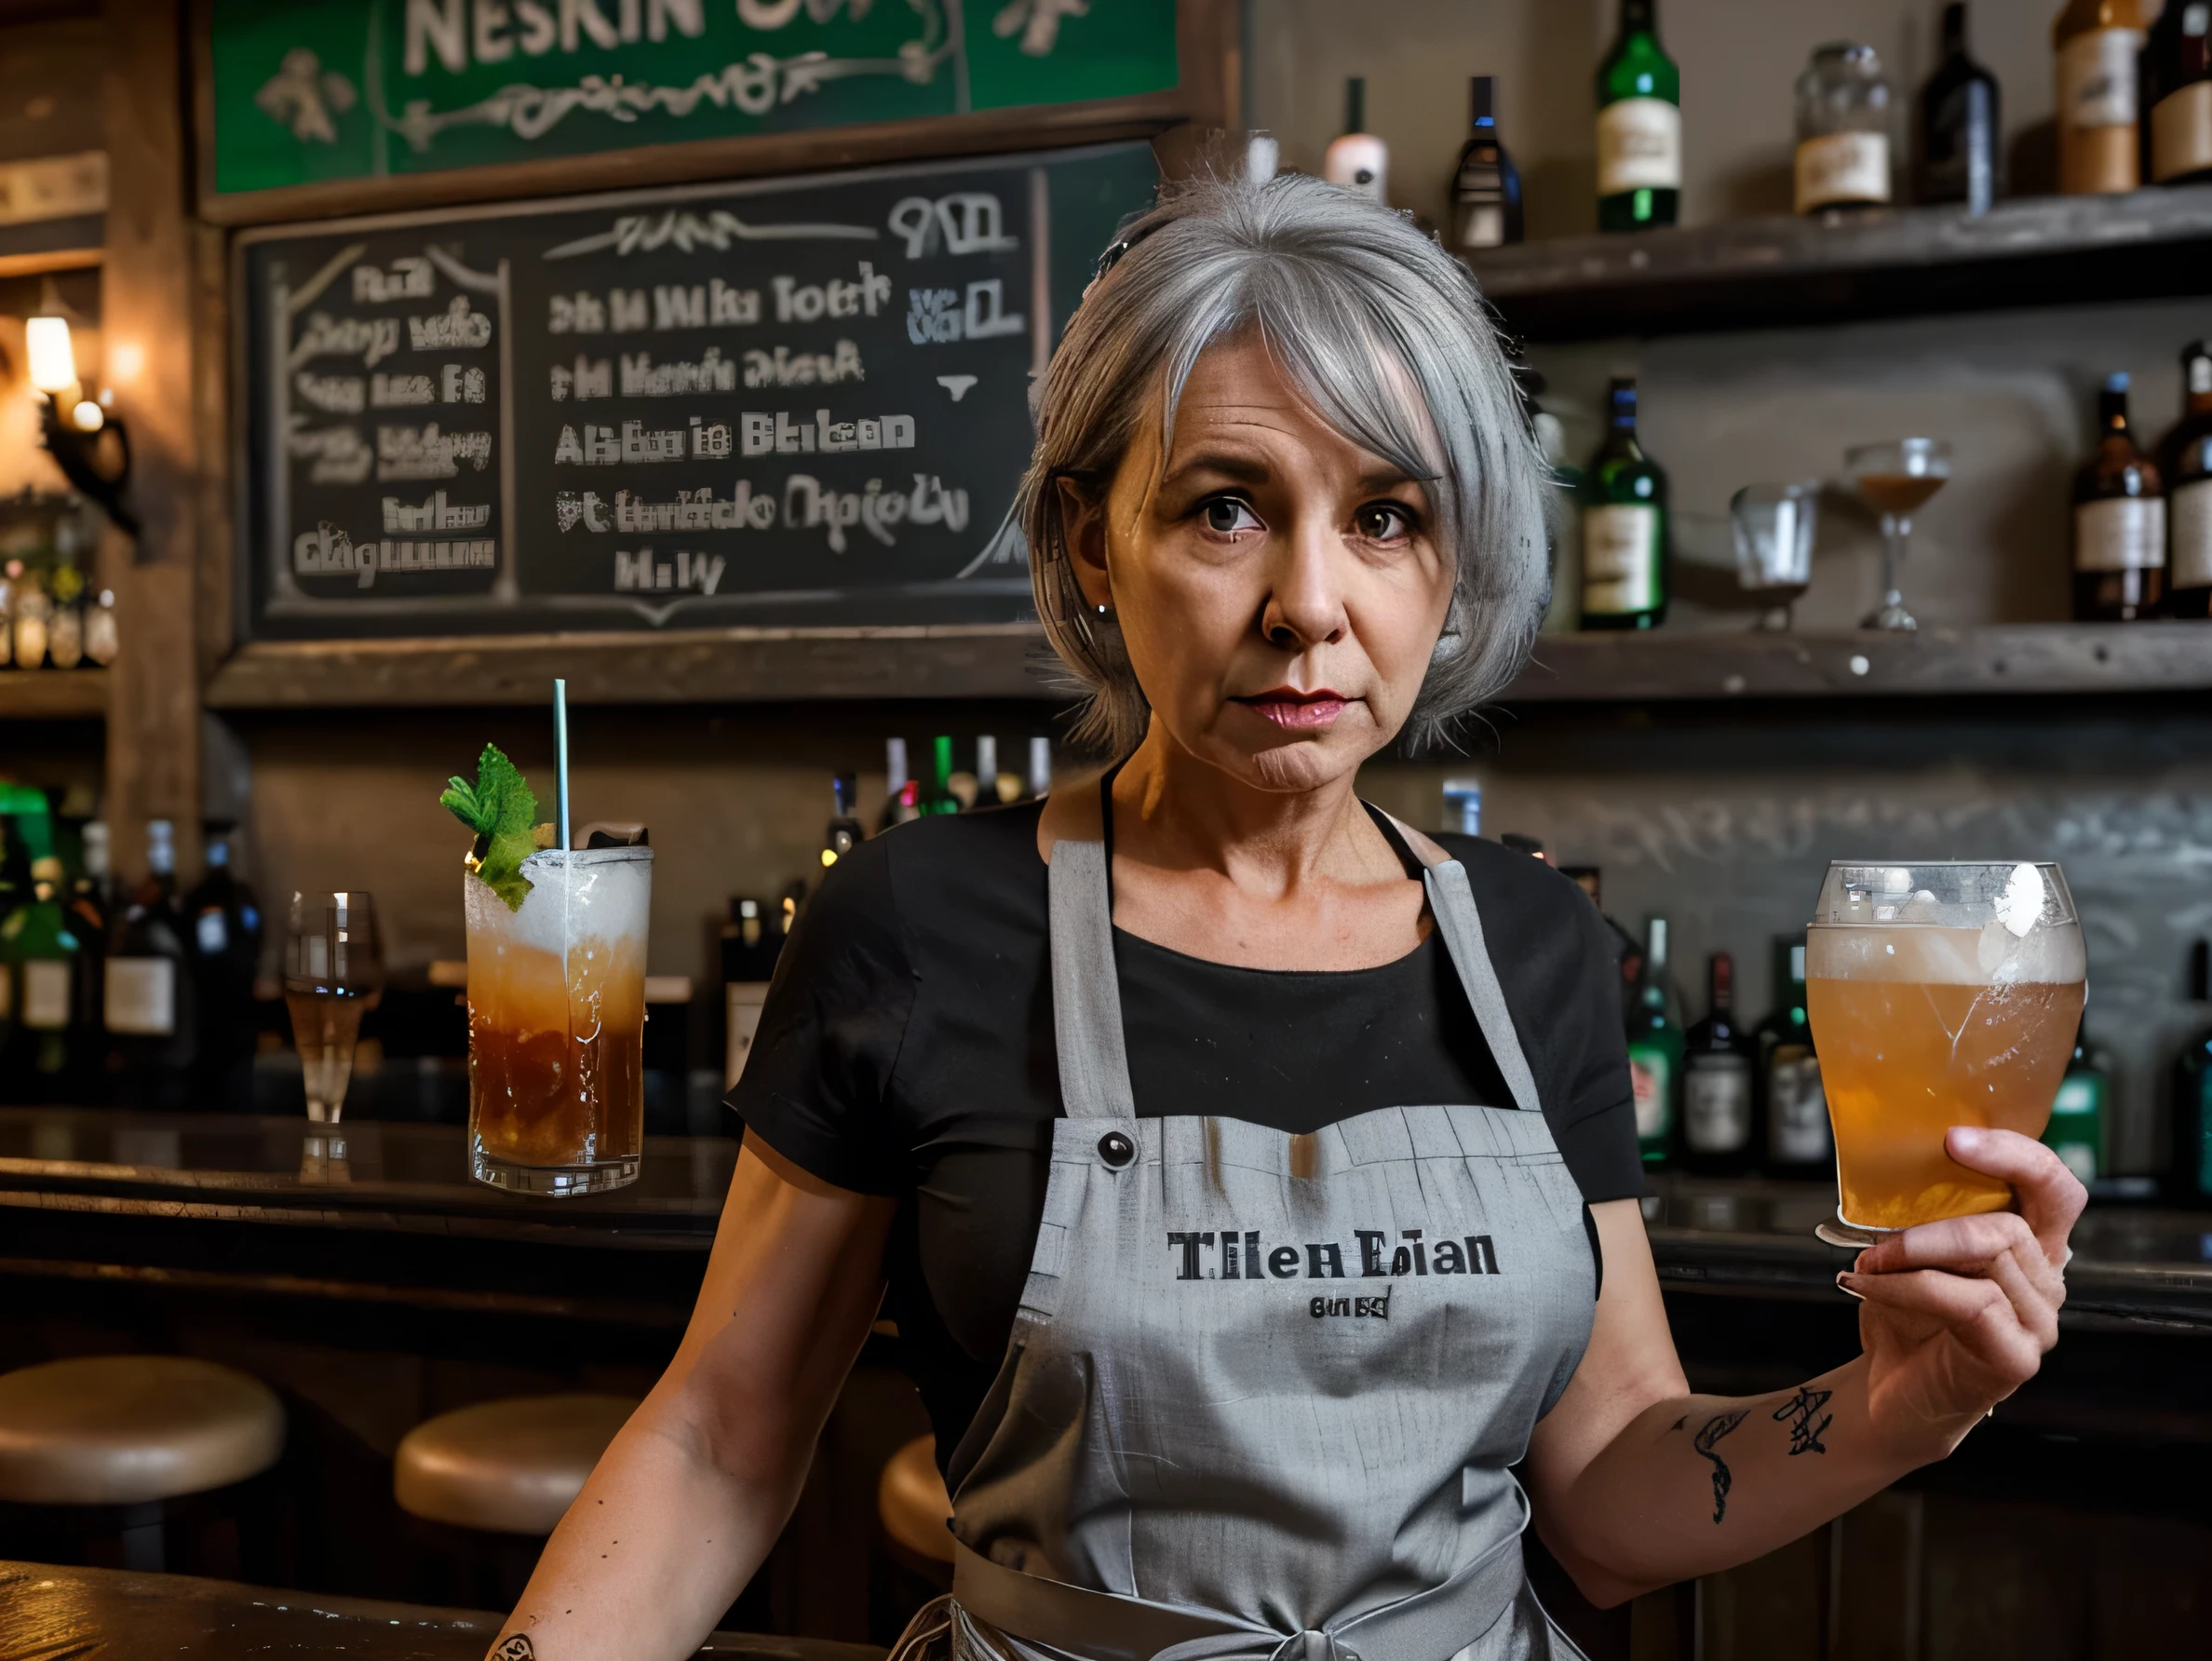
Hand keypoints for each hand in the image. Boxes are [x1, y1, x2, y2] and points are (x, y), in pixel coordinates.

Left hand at [1839, 1127, 2084, 1459]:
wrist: (1887, 1390)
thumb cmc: (1903, 1313)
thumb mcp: (1912, 1251)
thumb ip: (1923, 1212)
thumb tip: (1888, 1165)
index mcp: (2032, 1244)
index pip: (2056, 1187)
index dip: (2015, 1155)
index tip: (1953, 1138)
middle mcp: (2046, 1282)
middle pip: (2012, 1225)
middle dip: (1935, 1223)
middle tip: (1876, 1236)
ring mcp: (2038, 1323)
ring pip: (1985, 1259)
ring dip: (1910, 1255)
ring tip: (1865, 1267)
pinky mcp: (2016, 1357)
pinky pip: (1968, 1302)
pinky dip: (1907, 1288)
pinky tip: (1869, 1289)